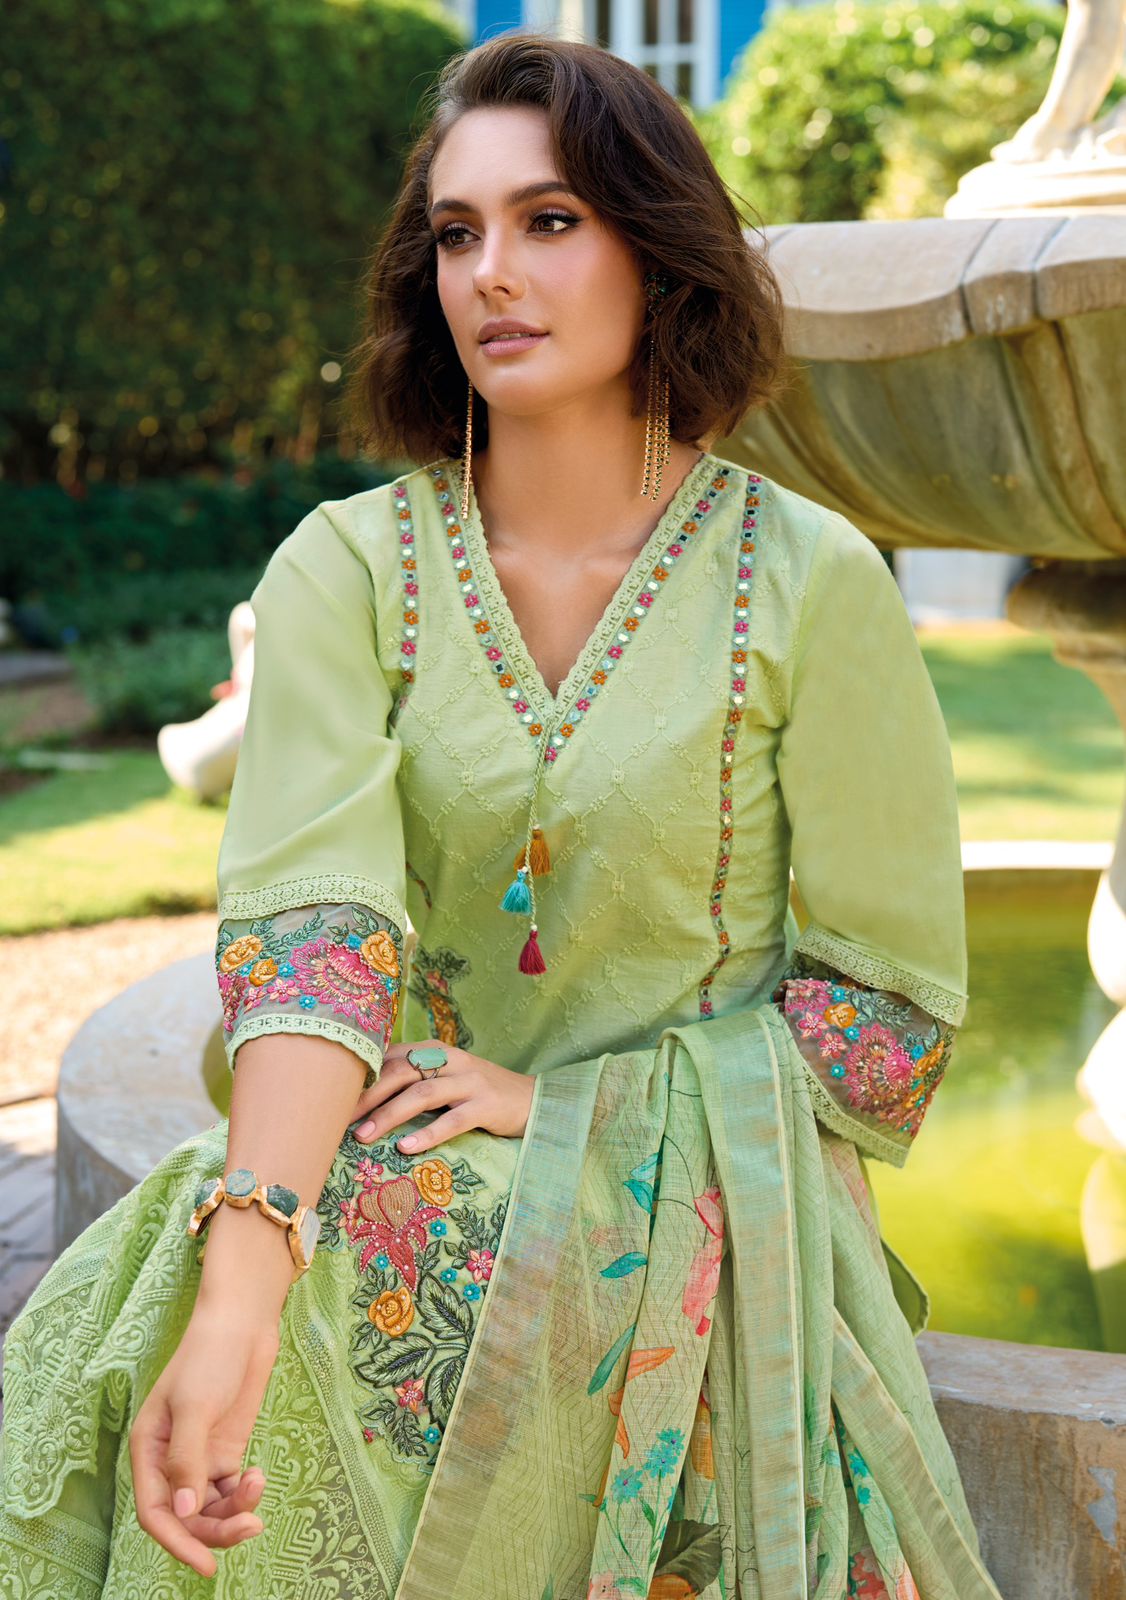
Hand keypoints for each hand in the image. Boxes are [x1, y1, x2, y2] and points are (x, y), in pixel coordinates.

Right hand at [129, 1303, 279, 1576]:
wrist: (242, 1323)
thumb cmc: (209, 1356)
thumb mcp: (194, 1407)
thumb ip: (187, 1461)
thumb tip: (186, 1513)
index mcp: (148, 1450)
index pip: (155, 1512)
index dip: (178, 1542)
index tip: (206, 1564)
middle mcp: (170, 1460)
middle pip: (187, 1516)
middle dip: (216, 1528)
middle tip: (251, 1527)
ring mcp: (200, 1456)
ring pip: (211, 1507)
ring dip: (234, 1510)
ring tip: (257, 1492)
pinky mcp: (226, 1449)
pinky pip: (230, 1489)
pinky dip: (245, 1491)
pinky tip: (259, 1475)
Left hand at [350, 1041, 535, 1154]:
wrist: (532, 1099)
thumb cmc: (477, 1093)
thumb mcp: (444, 1078)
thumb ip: (412, 1079)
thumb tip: (363, 1095)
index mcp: (435, 1050)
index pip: (390, 1058)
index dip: (361, 1077)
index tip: (332, 1098)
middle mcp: (450, 1060)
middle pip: (400, 1072)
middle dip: (367, 1096)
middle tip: (338, 1119)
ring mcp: (470, 1081)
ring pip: (422, 1094)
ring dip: (389, 1115)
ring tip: (364, 1136)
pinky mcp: (487, 1105)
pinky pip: (453, 1120)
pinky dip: (428, 1134)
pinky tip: (406, 1147)